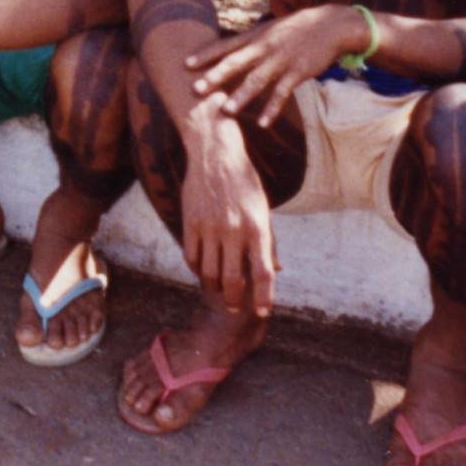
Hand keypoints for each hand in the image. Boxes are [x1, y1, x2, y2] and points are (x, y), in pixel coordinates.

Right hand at [180, 118, 277, 316]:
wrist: (214, 153)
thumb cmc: (244, 182)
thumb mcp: (262, 209)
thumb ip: (268, 241)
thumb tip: (275, 270)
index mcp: (257, 226)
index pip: (263, 272)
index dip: (263, 297)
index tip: (262, 312)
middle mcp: (234, 229)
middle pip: (234, 279)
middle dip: (235, 300)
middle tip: (234, 308)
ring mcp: (210, 226)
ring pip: (210, 273)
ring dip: (214, 287)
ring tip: (219, 290)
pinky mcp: (190, 221)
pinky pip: (192, 257)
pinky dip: (197, 269)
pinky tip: (203, 269)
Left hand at [185, 6, 365, 128]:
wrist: (330, 25)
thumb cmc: (295, 29)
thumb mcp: (269, 29)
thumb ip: (249, 42)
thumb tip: (227, 53)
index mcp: (255, 36)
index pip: (225, 46)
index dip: (205, 55)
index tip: (185, 64)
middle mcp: (264, 47)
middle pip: (236, 62)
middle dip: (215, 76)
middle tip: (196, 89)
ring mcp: (281, 59)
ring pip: (257, 80)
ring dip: (241, 96)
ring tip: (226, 111)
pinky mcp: (298, 71)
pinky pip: (282, 93)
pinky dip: (272, 109)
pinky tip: (263, 123)